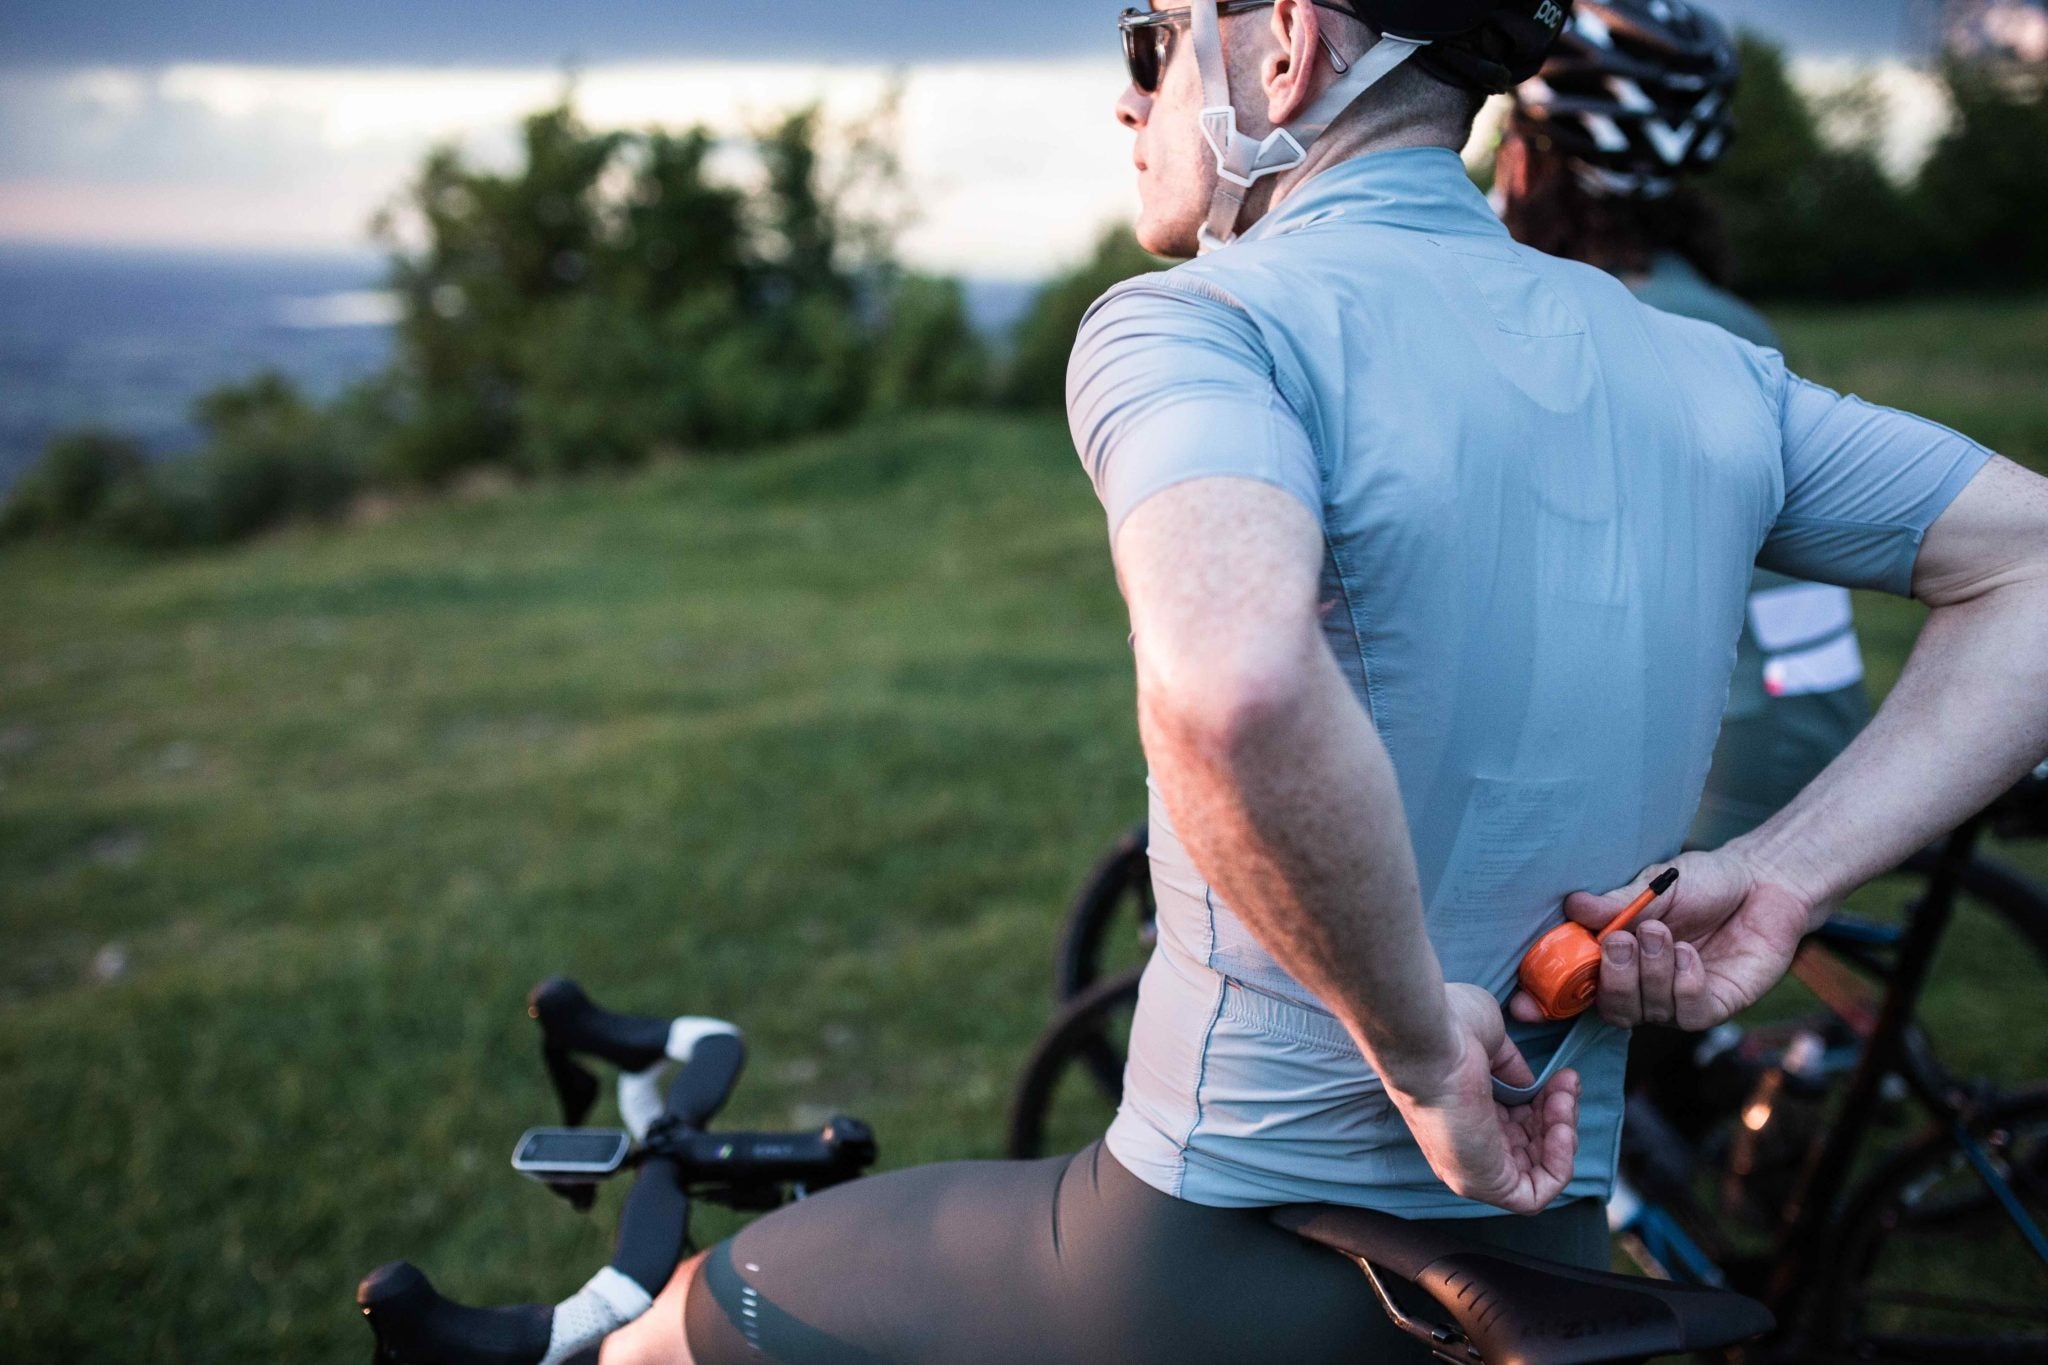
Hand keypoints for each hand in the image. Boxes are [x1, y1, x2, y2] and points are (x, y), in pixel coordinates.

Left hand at [1383, 984, 1579, 1214]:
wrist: (1430, 1041)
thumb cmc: (1450, 1032)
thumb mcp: (1493, 1046)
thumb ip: (1513, 1071)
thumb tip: (1530, 1086)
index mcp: (1466, 1111)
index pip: (1519, 1124)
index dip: (1547, 1104)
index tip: (1561, 1077)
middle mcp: (1468, 1142)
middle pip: (1533, 1146)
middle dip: (1560, 1115)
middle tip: (1566, 1085)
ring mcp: (1473, 1166)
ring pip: (1538, 1168)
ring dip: (1564, 1133)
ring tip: (1563, 1099)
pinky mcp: (1484, 1183)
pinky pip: (1534, 1195)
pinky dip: (1559, 1165)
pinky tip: (1561, 1129)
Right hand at [1508, 847, 1815, 1031]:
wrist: (1763, 883)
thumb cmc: (1703, 882)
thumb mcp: (1654, 885)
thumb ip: (1617, 904)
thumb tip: (1574, 907)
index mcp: (1613, 958)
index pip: (1571, 989)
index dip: (1545, 1001)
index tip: (1524, 1004)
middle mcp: (1640, 986)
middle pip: (1608, 1008)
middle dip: (1611, 977)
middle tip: (1621, 938)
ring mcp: (1675, 1000)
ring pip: (1645, 1011)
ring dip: (1649, 972)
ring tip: (1661, 931)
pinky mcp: (1713, 1007)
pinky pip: (1687, 1012)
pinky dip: (1683, 981)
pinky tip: (1689, 951)